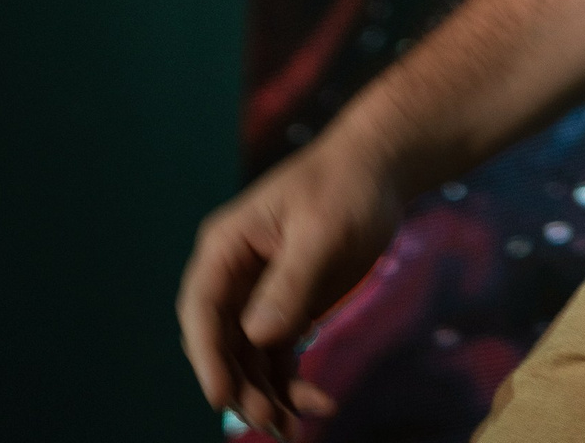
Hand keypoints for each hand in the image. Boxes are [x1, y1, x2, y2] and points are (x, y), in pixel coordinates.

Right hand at [176, 120, 406, 438]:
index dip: (207, 356)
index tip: (221, 397)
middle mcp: (234, 275)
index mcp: (227, 245)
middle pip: (221, 344)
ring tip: (294, 429)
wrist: (382, 168)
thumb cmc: (346, 185)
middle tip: (272, 420)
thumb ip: (291, 282)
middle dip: (241, 385)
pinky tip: (318, 402)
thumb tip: (256, 336)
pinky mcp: (288, 308)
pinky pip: (277, 356)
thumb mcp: (322, 230)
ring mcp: (259, 295)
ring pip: (248, 359)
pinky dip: (291, 383)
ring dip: (266, 395)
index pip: (202, 309)